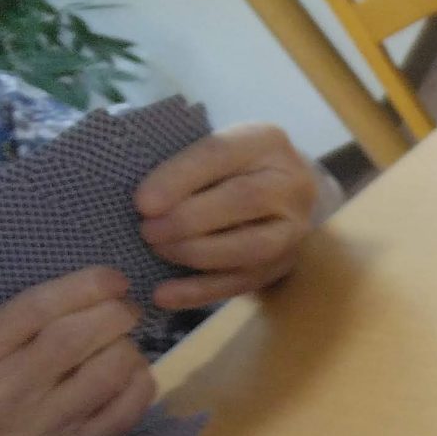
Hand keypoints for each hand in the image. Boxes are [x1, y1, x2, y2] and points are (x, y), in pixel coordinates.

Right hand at [0, 267, 154, 435]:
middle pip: (76, 339)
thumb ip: (13, 316)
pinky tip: (129, 371)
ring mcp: (41, 428)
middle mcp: (5, 392)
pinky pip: (126, 411)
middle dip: (114, 314)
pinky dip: (139, 382)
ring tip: (120, 341)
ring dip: (127, 348)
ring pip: (108, 374)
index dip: (85, 287)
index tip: (114, 280)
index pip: (37, 310)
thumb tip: (89, 286)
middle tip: (124, 308)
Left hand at [134, 122, 318, 310]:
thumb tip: (142, 201)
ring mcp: (295, 228)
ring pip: (252, 246)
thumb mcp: (212, 147)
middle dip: (188, 220)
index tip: (142, 203)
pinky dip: (201, 291)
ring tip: (159, 251)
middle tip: (147, 231)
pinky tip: (165, 295)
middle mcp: (291, 183)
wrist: (279, 189)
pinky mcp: (285, 263)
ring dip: (197, 253)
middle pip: (244, 200)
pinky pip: (244, 282)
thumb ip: (183, 163)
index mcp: (266, 141)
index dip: (178, 179)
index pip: (220, 154)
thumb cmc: (229, 165)